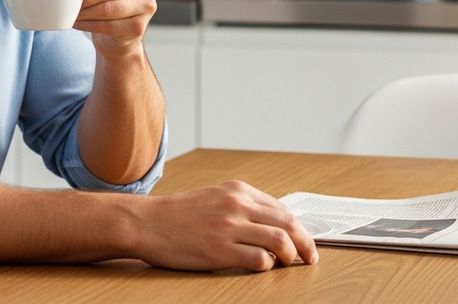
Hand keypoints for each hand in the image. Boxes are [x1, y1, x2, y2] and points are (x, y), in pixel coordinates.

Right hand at [140, 181, 318, 271]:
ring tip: (289, 265)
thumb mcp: (213, 198)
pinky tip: (263, 268)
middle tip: (309, 257)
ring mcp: (229, 227)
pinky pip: (259, 260)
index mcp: (236, 190)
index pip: (281, 208)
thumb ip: (241, 205)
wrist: (148, 222)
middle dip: (305, 243)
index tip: (304, 241)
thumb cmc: (178, 214)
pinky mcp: (221, 250)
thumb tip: (272, 223)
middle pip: (288, 223)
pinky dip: (268, 266)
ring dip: (291, 256)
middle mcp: (236, 204)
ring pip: (280, 241)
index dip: (298, 227)